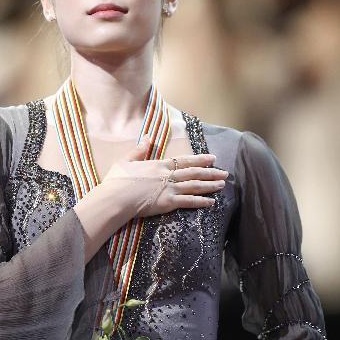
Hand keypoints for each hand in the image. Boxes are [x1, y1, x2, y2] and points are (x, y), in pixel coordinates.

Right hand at [101, 135, 227, 218]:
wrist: (115, 198)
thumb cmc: (117, 180)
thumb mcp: (126, 160)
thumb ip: (139, 149)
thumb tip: (147, 136)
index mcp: (159, 164)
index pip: (184, 160)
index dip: (199, 159)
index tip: (212, 158)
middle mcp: (167, 175)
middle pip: (194, 173)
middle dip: (211, 172)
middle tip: (224, 172)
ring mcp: (169, 189)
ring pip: (195, 185)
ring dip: (210, 185)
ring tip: (222, 184)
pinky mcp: (168, 203)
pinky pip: (188, 201)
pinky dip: (201, 201)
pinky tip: (211, 202)